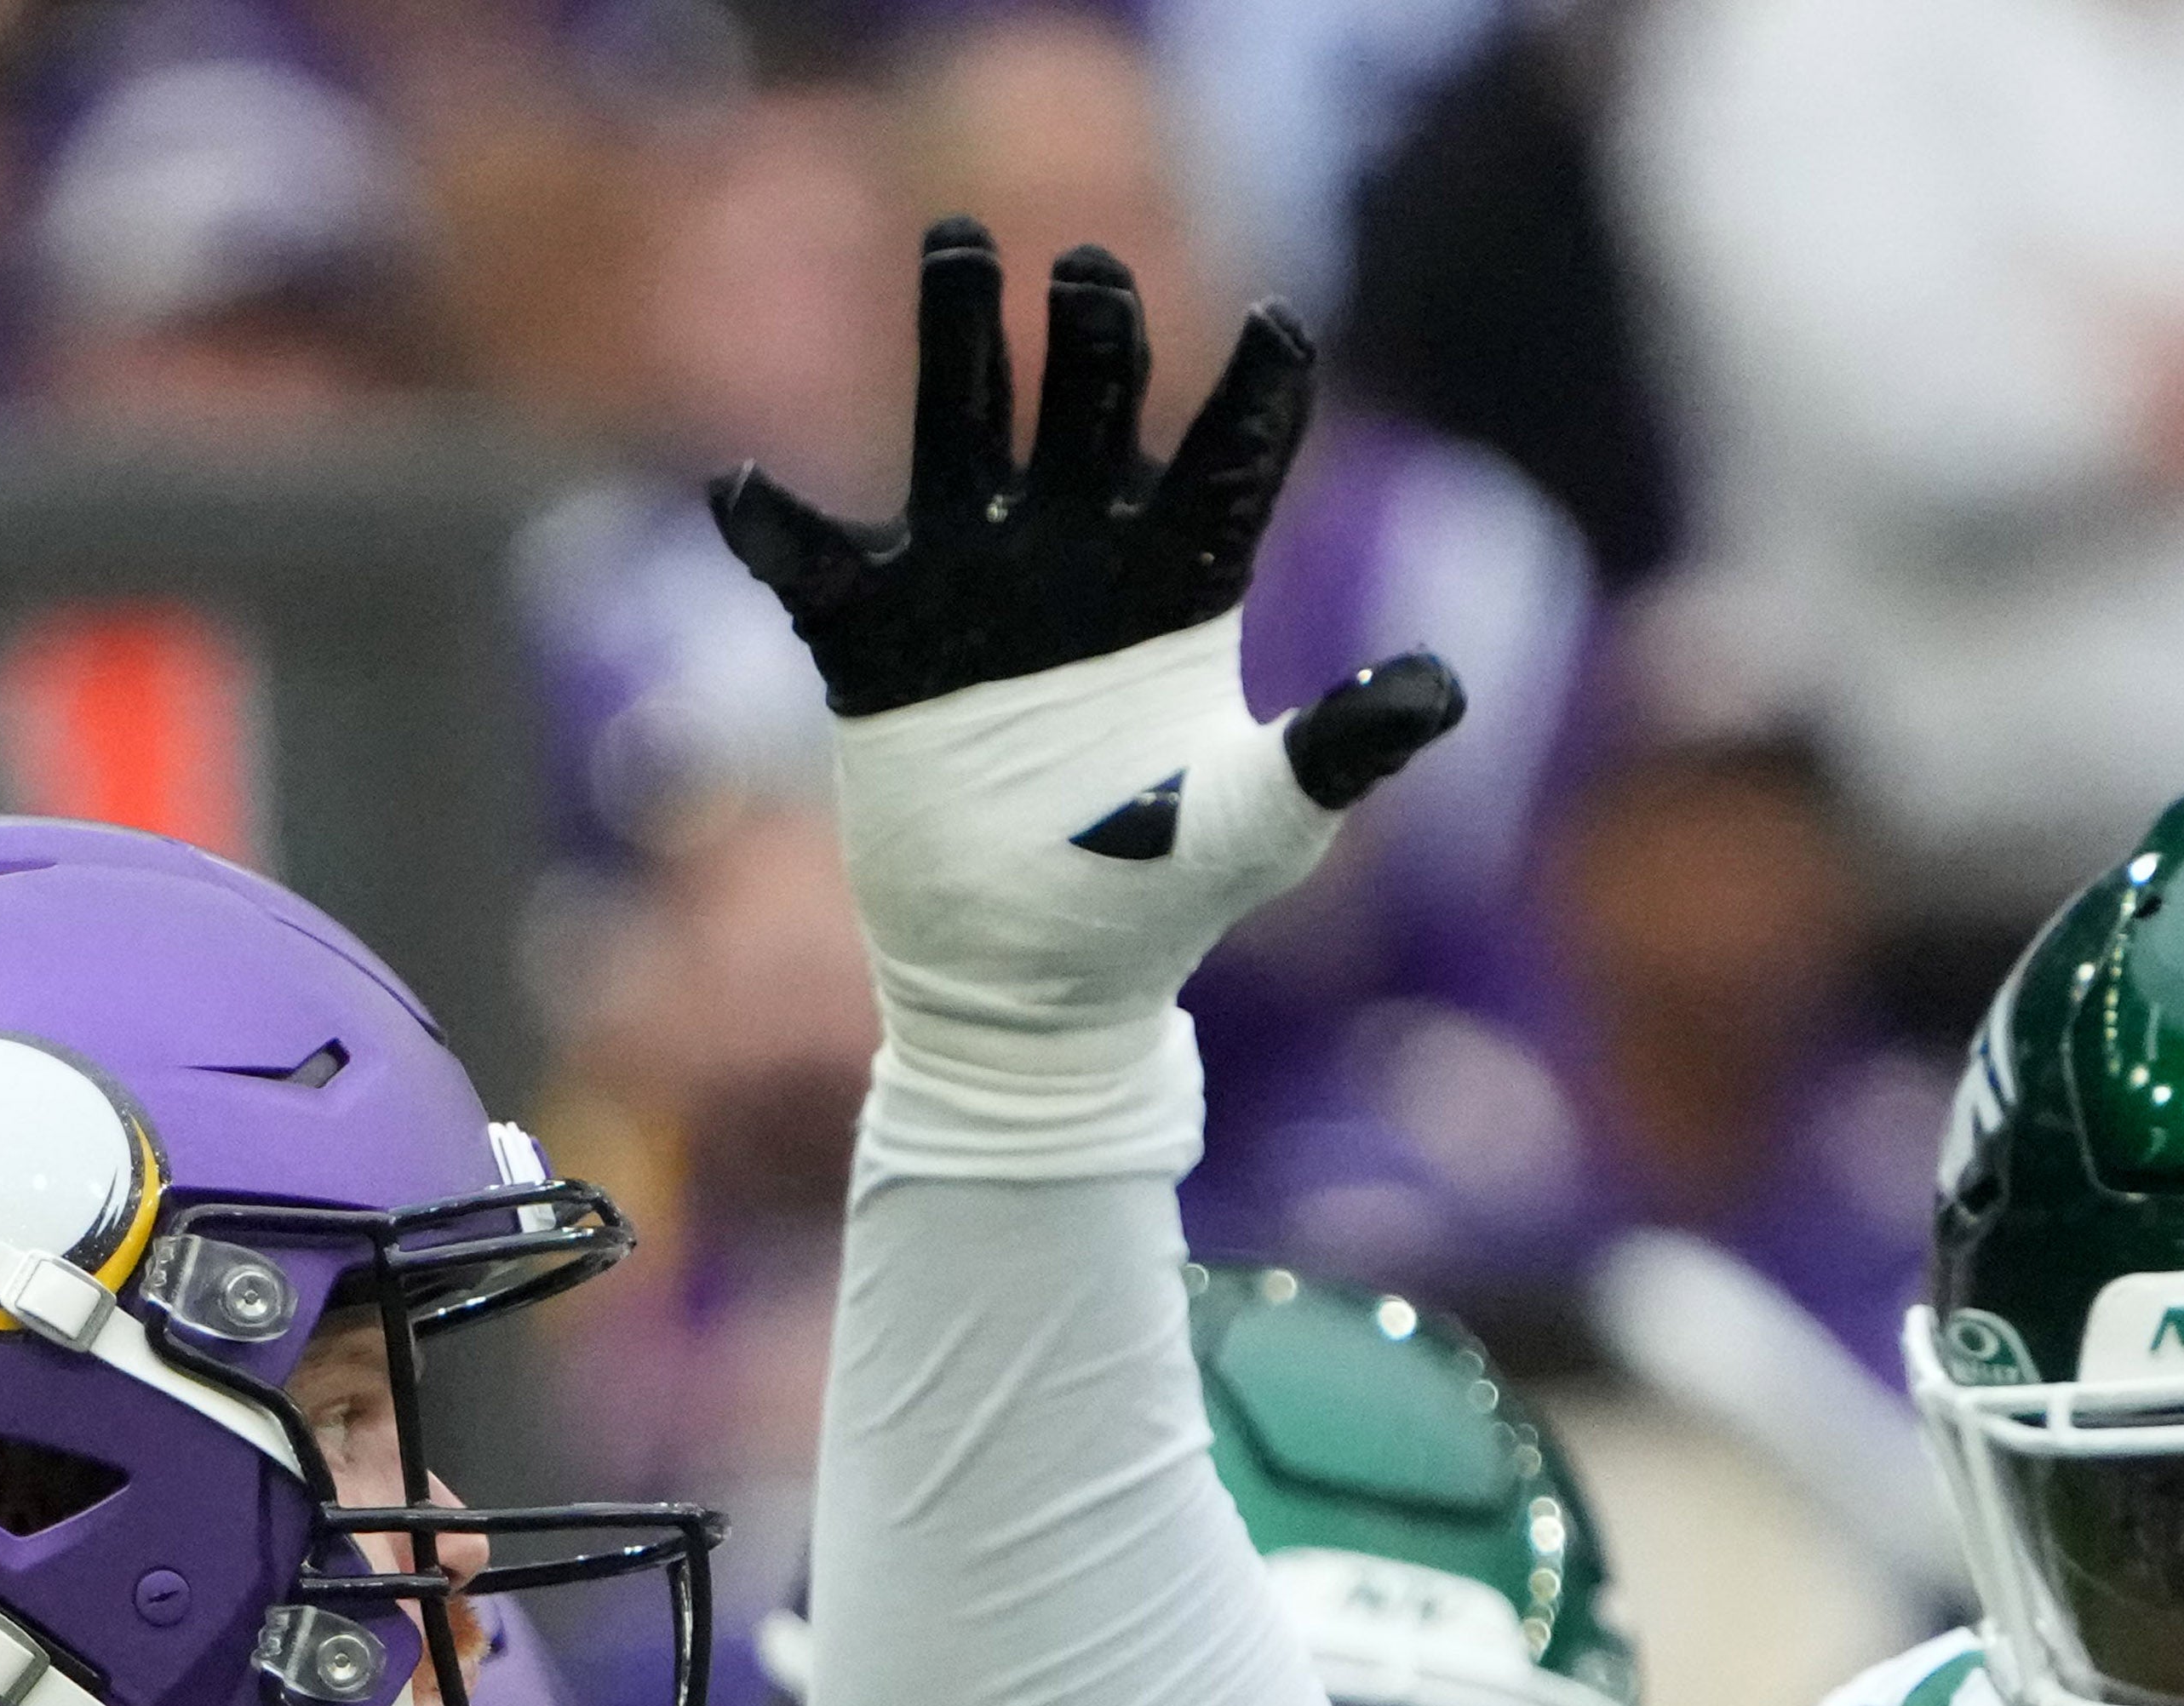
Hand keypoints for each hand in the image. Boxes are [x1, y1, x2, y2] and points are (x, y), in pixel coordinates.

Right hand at [706, 223, 1462, 1179]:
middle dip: (1093, 329)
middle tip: (1091, 268)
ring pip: (961, 427)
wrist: (1031, 988)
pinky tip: (745, 490)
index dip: (1255, 391)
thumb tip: (1438, 691)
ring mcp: (970, 588)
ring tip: (958, 240)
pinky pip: (815, 567)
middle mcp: (1076, 557)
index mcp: (1179, 585)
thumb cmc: (1158, 903)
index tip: (1278, 325)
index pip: (1227, 459)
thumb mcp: (1262, 827)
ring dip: (957, 336)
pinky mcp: (876, 646)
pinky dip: (777, 528)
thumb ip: (1338, 751)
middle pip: (1088, 405)